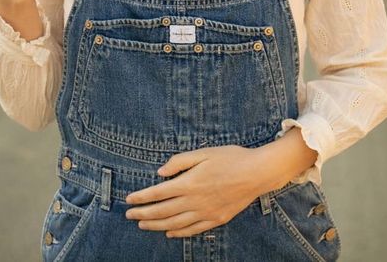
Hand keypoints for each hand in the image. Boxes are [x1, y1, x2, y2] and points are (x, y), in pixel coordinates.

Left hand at [124, 144, 281, 237]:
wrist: (257, 173)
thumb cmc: (231, 158)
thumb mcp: (204, 152)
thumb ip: (180, 162)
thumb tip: (160, 172)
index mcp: (189, 183)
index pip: (158, 193)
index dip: (141, 198)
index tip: (129, 200)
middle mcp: (195, 201)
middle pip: (162, 212)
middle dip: (143, 214)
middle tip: (129, 215)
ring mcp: (206, 213)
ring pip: (175, 224)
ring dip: (156, 226)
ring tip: (143, 225)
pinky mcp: (217, 219)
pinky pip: (193, 230)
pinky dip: (179, 233)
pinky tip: (170, 233)